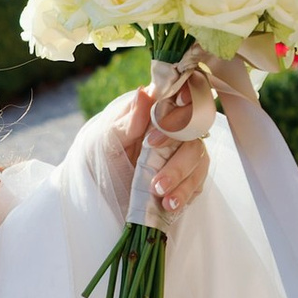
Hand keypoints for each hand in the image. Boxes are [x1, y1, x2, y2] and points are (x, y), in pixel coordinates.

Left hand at [111, 79, 211, 215]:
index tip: (173, 116)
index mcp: (154, 110)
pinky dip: (184, 194)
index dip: (186, 101)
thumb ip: (128, 121)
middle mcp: (174, 127)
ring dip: (180, 178)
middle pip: (192, 132)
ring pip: (197, 158)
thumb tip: (144, 93)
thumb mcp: (107, 139)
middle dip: (176, 157)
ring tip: (160, 195)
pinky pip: (196, 182)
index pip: (180, 96)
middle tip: (155, 178)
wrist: (100, 190)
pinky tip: (169, 205)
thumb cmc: (102, 157)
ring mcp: (184, 152)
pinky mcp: (188, 176)